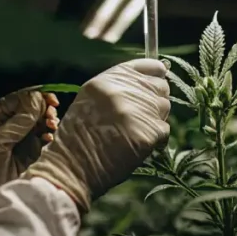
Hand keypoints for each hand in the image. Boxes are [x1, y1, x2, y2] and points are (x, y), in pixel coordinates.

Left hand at [0, 88, 60, 210]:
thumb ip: (19, 121)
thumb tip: (38, 99)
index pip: (17, 98)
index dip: (35, 97)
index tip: (50, 101)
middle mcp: (7, 122)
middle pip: (31, 107)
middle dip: (44, 110)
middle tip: (51, 117)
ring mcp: (19, 135)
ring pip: (39, 120)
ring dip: (48, 121)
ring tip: (51, 127)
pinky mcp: (30, 148)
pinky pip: (43, 135)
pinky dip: (49, 134)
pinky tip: (49, 138)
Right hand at [23, 59, 170, 212]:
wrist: (71, 169)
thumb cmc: (79, 138)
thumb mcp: (90, 100)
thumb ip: (118, 87)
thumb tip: (150, 80)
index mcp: (107, 80)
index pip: (149, 66)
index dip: (156, 74)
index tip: (158, 80)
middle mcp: (123, 90)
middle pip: (160, 87)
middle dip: (154, 101)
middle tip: (139, 118)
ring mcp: (136, 110)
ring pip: (164, 108)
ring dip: (154, 121)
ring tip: (133, 133)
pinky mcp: (147, 132)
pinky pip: (163, 131)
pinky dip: (155, 141)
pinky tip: (137, 146)